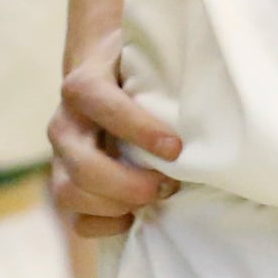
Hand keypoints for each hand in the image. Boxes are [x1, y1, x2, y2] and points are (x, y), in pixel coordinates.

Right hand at [52, 27, 179, 236]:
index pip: (99, 103)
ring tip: (156, 195)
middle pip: (81, 164)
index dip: (137, 128)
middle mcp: (64, 124)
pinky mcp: (67, 186)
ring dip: (118, 205)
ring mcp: (61, 159)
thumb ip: (167, 57)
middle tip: (170, 184)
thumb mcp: (148, 53)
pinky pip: (76, 221)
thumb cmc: (137, 68)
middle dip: (129, 183)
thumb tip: (216, 68)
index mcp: (83, 85)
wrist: (104, 75)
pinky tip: (134, 215)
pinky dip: (107, 225)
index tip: (176, 147)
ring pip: (70, 195)